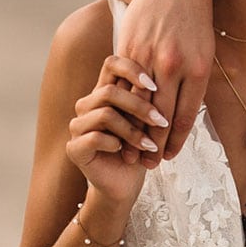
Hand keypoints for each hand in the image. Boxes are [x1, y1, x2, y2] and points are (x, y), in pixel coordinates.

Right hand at [67, 56, 162, 203]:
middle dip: (140, 106)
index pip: (111, 64)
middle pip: (109, 91)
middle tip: (162, 122)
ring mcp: (78, 126)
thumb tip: (171, 74)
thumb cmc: (142, 147)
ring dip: (133, 130)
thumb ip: (152, 97)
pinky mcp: (74, 148)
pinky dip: (118, 144)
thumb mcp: (150, 119)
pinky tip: (130, 154)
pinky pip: (96, 137)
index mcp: (105, 92)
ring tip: (151, 144)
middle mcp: (87, 105)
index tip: (154, 85)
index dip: (132, 69)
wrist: (126, 182)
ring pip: (105, 114)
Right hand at [116, 0, 213, 162]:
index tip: (169, 157)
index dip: (176, 139)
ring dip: (134, 131)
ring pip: (140, 104)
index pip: (187, 115)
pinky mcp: (128, 48)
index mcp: (199, 68)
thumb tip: (190, 109)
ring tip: (131, 150)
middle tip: (149, 164)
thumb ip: (196, 79)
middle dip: (155, 143)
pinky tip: (118, 121)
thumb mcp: (205, 49)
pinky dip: (121, 107)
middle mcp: (174, 64)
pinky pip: (124, 85)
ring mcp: (149, 57)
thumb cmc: (194, 18)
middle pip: (163, 115)